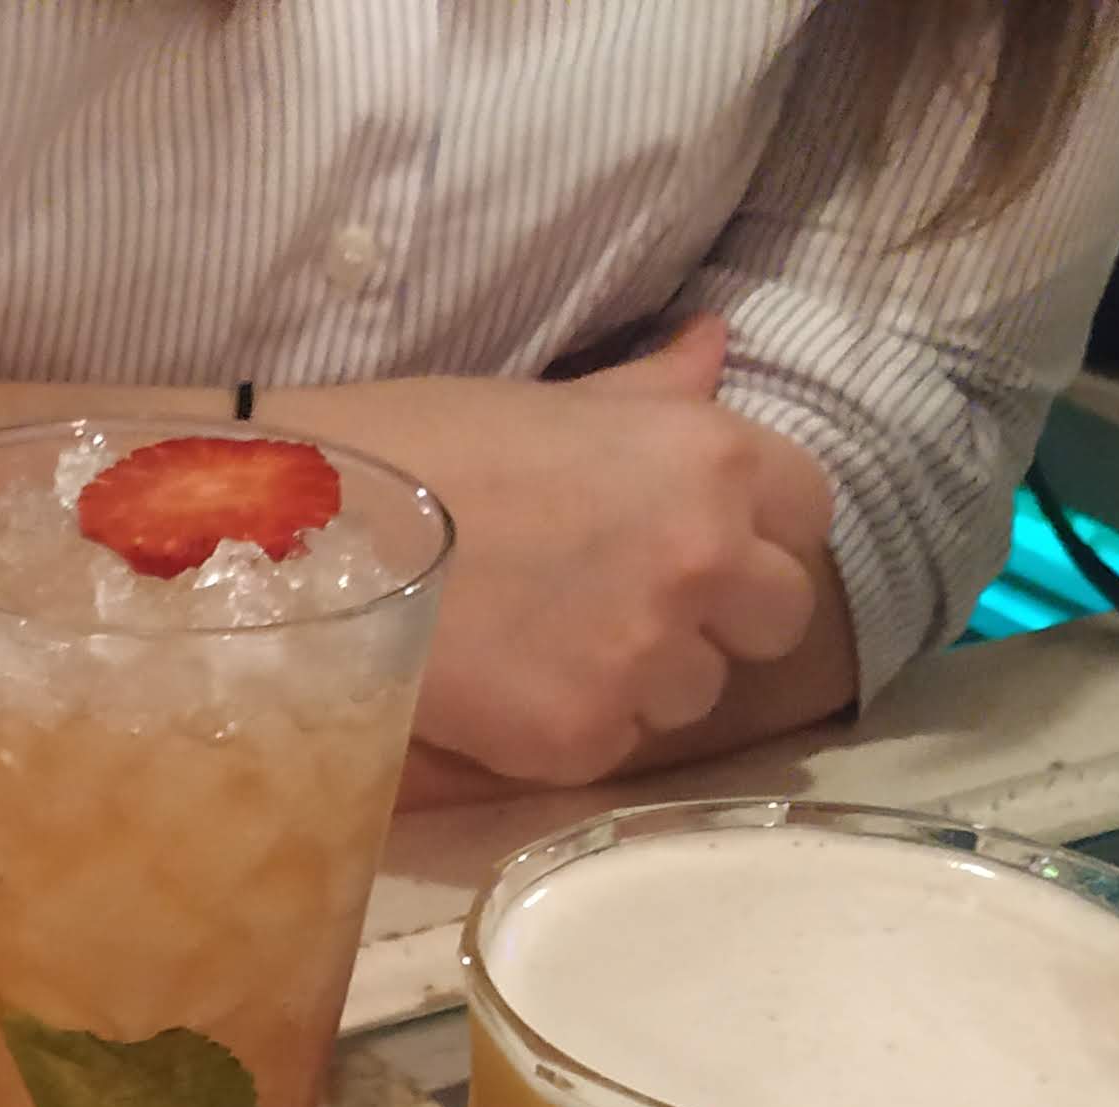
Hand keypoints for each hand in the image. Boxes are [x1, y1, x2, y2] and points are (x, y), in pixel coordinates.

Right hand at [306, 318, 839, 786]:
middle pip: (779, 618)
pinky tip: (509, 686)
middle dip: (722, 618)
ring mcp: (645, 657)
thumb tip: (715, 349)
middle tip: (634, 607)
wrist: (308, 532)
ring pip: (698, 694)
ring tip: (553, 647)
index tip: (703, 541)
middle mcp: (702, 557)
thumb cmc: (423, 444)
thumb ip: (652, 398)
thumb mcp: (551, 403)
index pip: (809, 512)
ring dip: (646, 680)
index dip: (758, 531)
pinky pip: (617, 746)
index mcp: (709, 457)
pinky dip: (574, 727)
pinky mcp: (581, 738)